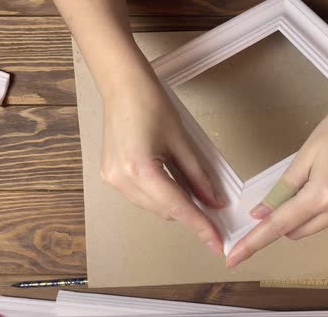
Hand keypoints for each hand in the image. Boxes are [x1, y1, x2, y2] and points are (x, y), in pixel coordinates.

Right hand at [99, 75, 225, 256]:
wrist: (123, 86)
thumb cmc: (150, 104)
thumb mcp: (182, 142)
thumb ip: (198, 176)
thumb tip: (213, 201)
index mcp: (140, 170)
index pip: (177, 208)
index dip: (200, 226)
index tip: (216, 242)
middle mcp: (122, 180)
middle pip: (165, 211)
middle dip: (190, 214)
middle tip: (213, 211)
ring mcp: (113, 179)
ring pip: (153, 207)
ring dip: (174, 204)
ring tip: (194, 191)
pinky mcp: (111, 175)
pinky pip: (141, 196)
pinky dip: (160, 195)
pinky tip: (173, 184)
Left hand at [226, 80, 327, 267]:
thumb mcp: (305, 155)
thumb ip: (283, 189)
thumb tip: (262, 214)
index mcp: (323, 193)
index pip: (280, 225)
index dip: (254, 242)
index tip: (234, 258)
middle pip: (298, 231)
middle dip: (284, 220)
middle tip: (285, 192)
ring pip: (318, 225)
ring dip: (307, 212)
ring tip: (320, 176)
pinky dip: (327, 207)